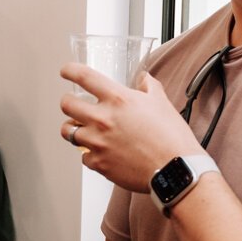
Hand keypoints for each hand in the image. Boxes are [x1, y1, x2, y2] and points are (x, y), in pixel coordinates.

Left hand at [58, 63, 202, 192]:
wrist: (175, 170)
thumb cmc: (171, 137)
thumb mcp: (162, 103)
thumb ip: (149, 86)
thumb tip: (144, 78)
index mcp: (118, 99)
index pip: (84, 77)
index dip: (70, 70)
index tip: (66, 71)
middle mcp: (103, 119)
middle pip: (66, 104)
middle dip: (67, 102)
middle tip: (72, 104)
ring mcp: (98, 142)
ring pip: (68, 132)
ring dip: (73, 129)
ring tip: (81, 129)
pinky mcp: (99, 163)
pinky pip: (83, 156)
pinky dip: (89, 154)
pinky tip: (100, 152)